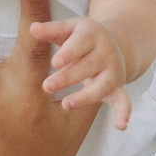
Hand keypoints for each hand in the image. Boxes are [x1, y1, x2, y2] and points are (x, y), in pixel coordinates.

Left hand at [28, 13, 134, 129]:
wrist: (113, 42)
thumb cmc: (81, 37)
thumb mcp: (68, 29)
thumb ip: (51, 30)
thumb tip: (32, 28)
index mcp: (92, 35)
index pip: (80, 44)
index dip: (69, 53)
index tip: (55, 63)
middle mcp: (106, 53)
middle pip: (88, 66)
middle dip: (68, 77)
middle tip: (47, 86)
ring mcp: (114, 71)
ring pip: (103, 85)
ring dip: (86, 96)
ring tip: (66, 104)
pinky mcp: (118, 87)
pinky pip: (123, 100)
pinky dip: (123, 112)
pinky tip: (120, 126)